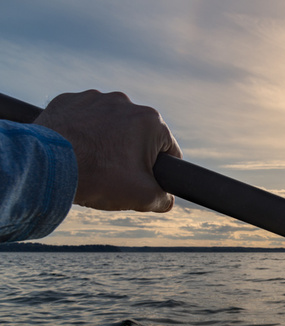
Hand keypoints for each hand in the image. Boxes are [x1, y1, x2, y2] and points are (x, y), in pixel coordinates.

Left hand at [34, 90, 182, 211]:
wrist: (46, 166)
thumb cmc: (98, 177)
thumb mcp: (143, 197)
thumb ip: (164, 199)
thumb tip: (166, 200)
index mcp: (150, 121)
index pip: (169, 150)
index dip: (161, 171)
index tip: (145, 182)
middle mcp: (125, 102)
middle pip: (138, 136)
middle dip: (131, 155)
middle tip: (115, 176)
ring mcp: (94, 98)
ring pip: (110, 126)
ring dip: (107, 142)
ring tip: (92, 164)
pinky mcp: (68, 101)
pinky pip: (83, 118)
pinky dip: (82, 133)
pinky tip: (76, 151)